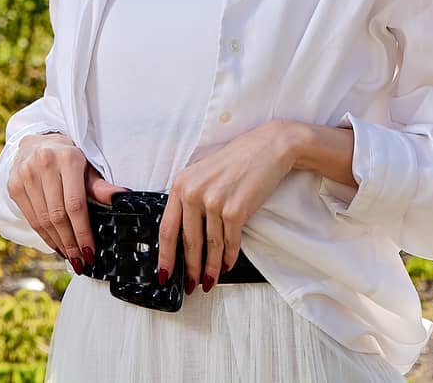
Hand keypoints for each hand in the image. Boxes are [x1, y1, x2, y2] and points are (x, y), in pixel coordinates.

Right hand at [7, 131, 129, 272]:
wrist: (36, 143)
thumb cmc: (67, 158)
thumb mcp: (86, 167)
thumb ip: (100, 186)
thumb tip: (122, 197)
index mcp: (68, 158)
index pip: (75, 205)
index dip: (83, 232)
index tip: (90, 251)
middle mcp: (44, 164)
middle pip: (58, 215)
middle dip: (71, 243)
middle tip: (80, 260)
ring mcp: (25, 175)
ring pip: (43, 220)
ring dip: (58, 243)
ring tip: (70, 256)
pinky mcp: (14, 185)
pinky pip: (31, 218)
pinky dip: (44, 235)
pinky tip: (55, 244)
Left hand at [156, 120, 296, 293]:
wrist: (268, 148)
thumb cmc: (236, 161)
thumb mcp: (203, 174)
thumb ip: (189, 198)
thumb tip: (183, 233)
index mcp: (181, 184)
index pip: (167, 228)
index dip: (165, 255)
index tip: (163, 273)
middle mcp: (193, 193)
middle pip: (187, 242)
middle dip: (189, 268)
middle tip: (190, 285)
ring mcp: (214, 202)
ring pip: (210, 246)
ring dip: (210, 267)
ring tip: (209, 280)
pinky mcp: (236, 210)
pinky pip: (230, 242)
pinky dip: (229, 257)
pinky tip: (227, 265)